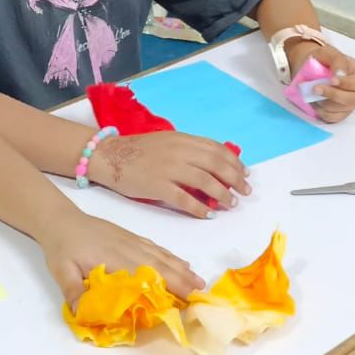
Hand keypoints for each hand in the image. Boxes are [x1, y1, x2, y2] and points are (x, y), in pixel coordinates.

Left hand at [40, 212, 205, 304]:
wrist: (60, 220)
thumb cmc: (62, 247)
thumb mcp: (62, 271)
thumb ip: (73, 291)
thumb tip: (84, 314)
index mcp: (114, 258)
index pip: (145, 274)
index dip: (165, 285)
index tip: (183, 297)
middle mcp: (128, 249)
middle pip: (160, 265)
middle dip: (181, 279)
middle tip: (201, 293)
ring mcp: (131, 242)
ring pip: (161, 256)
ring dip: (180, 268)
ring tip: (198, 281)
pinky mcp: (131, 237)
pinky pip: (155, 248)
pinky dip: (170, 256)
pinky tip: (180, 263)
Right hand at [93, 131, 249, 217]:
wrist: (109, 155)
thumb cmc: (138, 151)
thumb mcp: (167, 142)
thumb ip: (188, 149)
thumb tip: (213, 164)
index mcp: (182, 139)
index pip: (216, 149)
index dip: (234, 162)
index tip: (245, 174)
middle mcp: (179, 151)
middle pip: (216, 164)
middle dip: (234, 179)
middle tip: (244, 192)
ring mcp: (168, 168)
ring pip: (205, 181)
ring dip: (222, 194)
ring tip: (230, 204)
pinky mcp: (157, 186)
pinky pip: (184, 199)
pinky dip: (199, 208)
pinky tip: (207, 215)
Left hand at [287, 42, 354, 123]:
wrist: (311, 68)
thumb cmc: (324, 59)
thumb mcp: (330, 52)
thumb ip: (337, 60)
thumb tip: (340, 74)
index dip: (348, 83)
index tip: (331, 79)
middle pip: (352, 99)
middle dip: (332, 94)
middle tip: (315, 88)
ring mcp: (349, 104)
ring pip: (340, 109)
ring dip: (323, 102)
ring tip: (311, 92)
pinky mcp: (338, 114)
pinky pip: (332, 118)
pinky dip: (321, 111)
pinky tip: (314, 101)